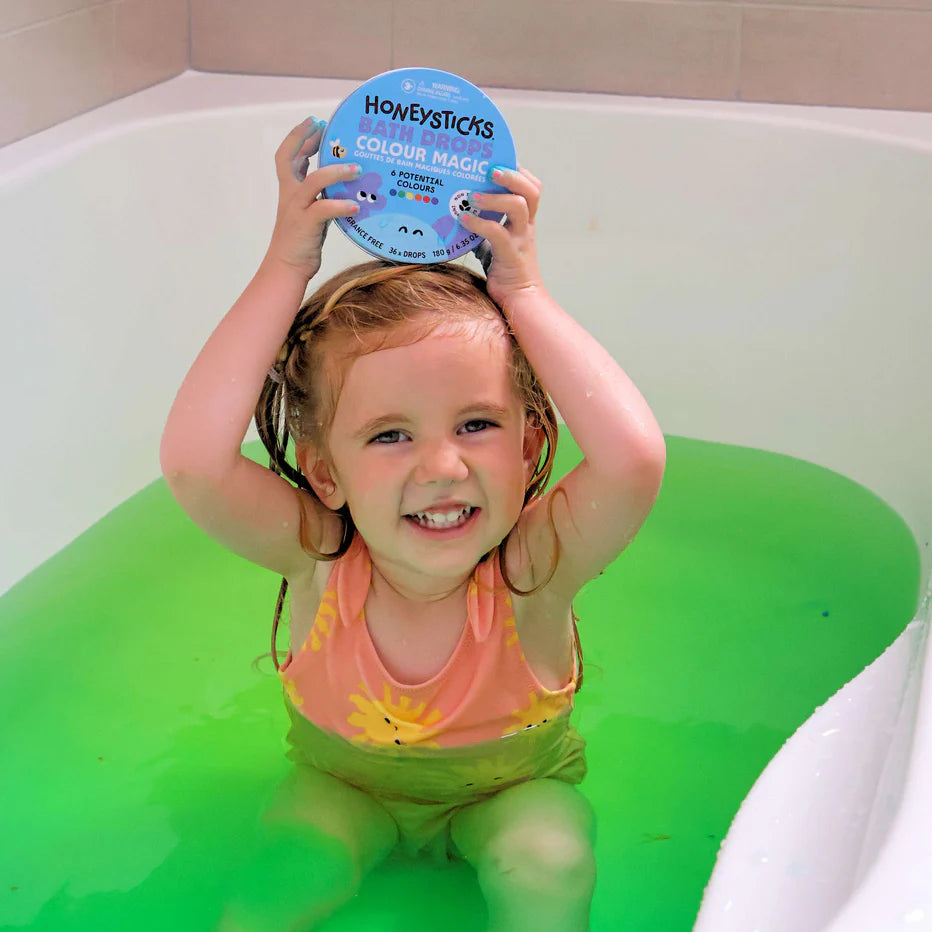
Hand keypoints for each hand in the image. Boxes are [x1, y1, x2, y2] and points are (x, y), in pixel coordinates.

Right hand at [264, 118, 360, 280]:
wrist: (287, 268)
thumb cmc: (302, 242)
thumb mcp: (310, 213)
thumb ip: (318, 196)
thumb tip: (338, 184)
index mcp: (289, 191)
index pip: (288, 156)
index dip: (299, 137)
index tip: (314, 125)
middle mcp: (289, 195)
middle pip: (287, 158)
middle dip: (303, 139)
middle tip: (321, 126)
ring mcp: (296, 209)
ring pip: (313, 181)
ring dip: (336, 172)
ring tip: (357, 169)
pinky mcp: (306, 224)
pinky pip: (324, 209)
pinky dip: (341, 205)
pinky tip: (357, 205)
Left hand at [460, 166, 545, 310]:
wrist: (519, 301)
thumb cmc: (506, 272)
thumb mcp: (494, 244)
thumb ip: (483, 229)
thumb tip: (459, 215)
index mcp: (524, 221)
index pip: (530, 186)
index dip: (517, 171)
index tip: (496, 162)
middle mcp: (526, 226)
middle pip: (531, 190)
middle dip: (512, 175)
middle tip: (490, 170)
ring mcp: (521, 239)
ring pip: (519, 206)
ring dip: (495, 197)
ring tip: (473, 196)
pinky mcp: (511, 255)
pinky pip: (498, 233)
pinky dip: (479, 223)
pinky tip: (463, 220)